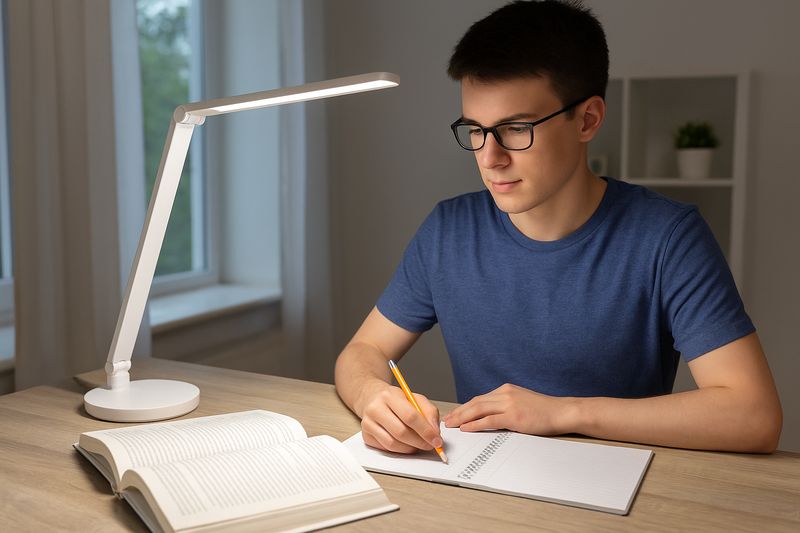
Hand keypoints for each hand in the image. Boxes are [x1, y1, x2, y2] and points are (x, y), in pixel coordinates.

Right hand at [356, 380, 441, 453]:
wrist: (372, 398)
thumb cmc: (396, 399)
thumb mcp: (415, 398)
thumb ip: (429, 412)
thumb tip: (434, 432)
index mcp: (389, 396)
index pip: (410, 416)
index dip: (426, 431)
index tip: (437, 440)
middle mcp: (375, 409)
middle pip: (400, 432)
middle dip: (420, 442)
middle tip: (430, 445)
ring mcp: (368, 423)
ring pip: (392, 444)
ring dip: (410, 448)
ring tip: (418, 444)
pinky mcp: (366, 436)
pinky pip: (386, 449)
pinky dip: (400, 450)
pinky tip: (406, 444)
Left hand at [443, 383, 576, 434]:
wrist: (562, 412)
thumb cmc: (544, 410)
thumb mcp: (521, 401)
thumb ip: (506, 405)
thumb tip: (490, 415)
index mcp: (506, 390)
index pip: (480, 399)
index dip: (465, 407)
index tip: (455, 414)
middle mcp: (505, 394)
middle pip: (475, 403)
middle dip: (459, 412)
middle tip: (447, 420)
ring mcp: (509, 404)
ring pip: (479, 410)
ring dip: (462, 417)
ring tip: (452, 424)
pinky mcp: (514, 416)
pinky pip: (489, 420)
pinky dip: (475, 424)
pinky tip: (466, 428)